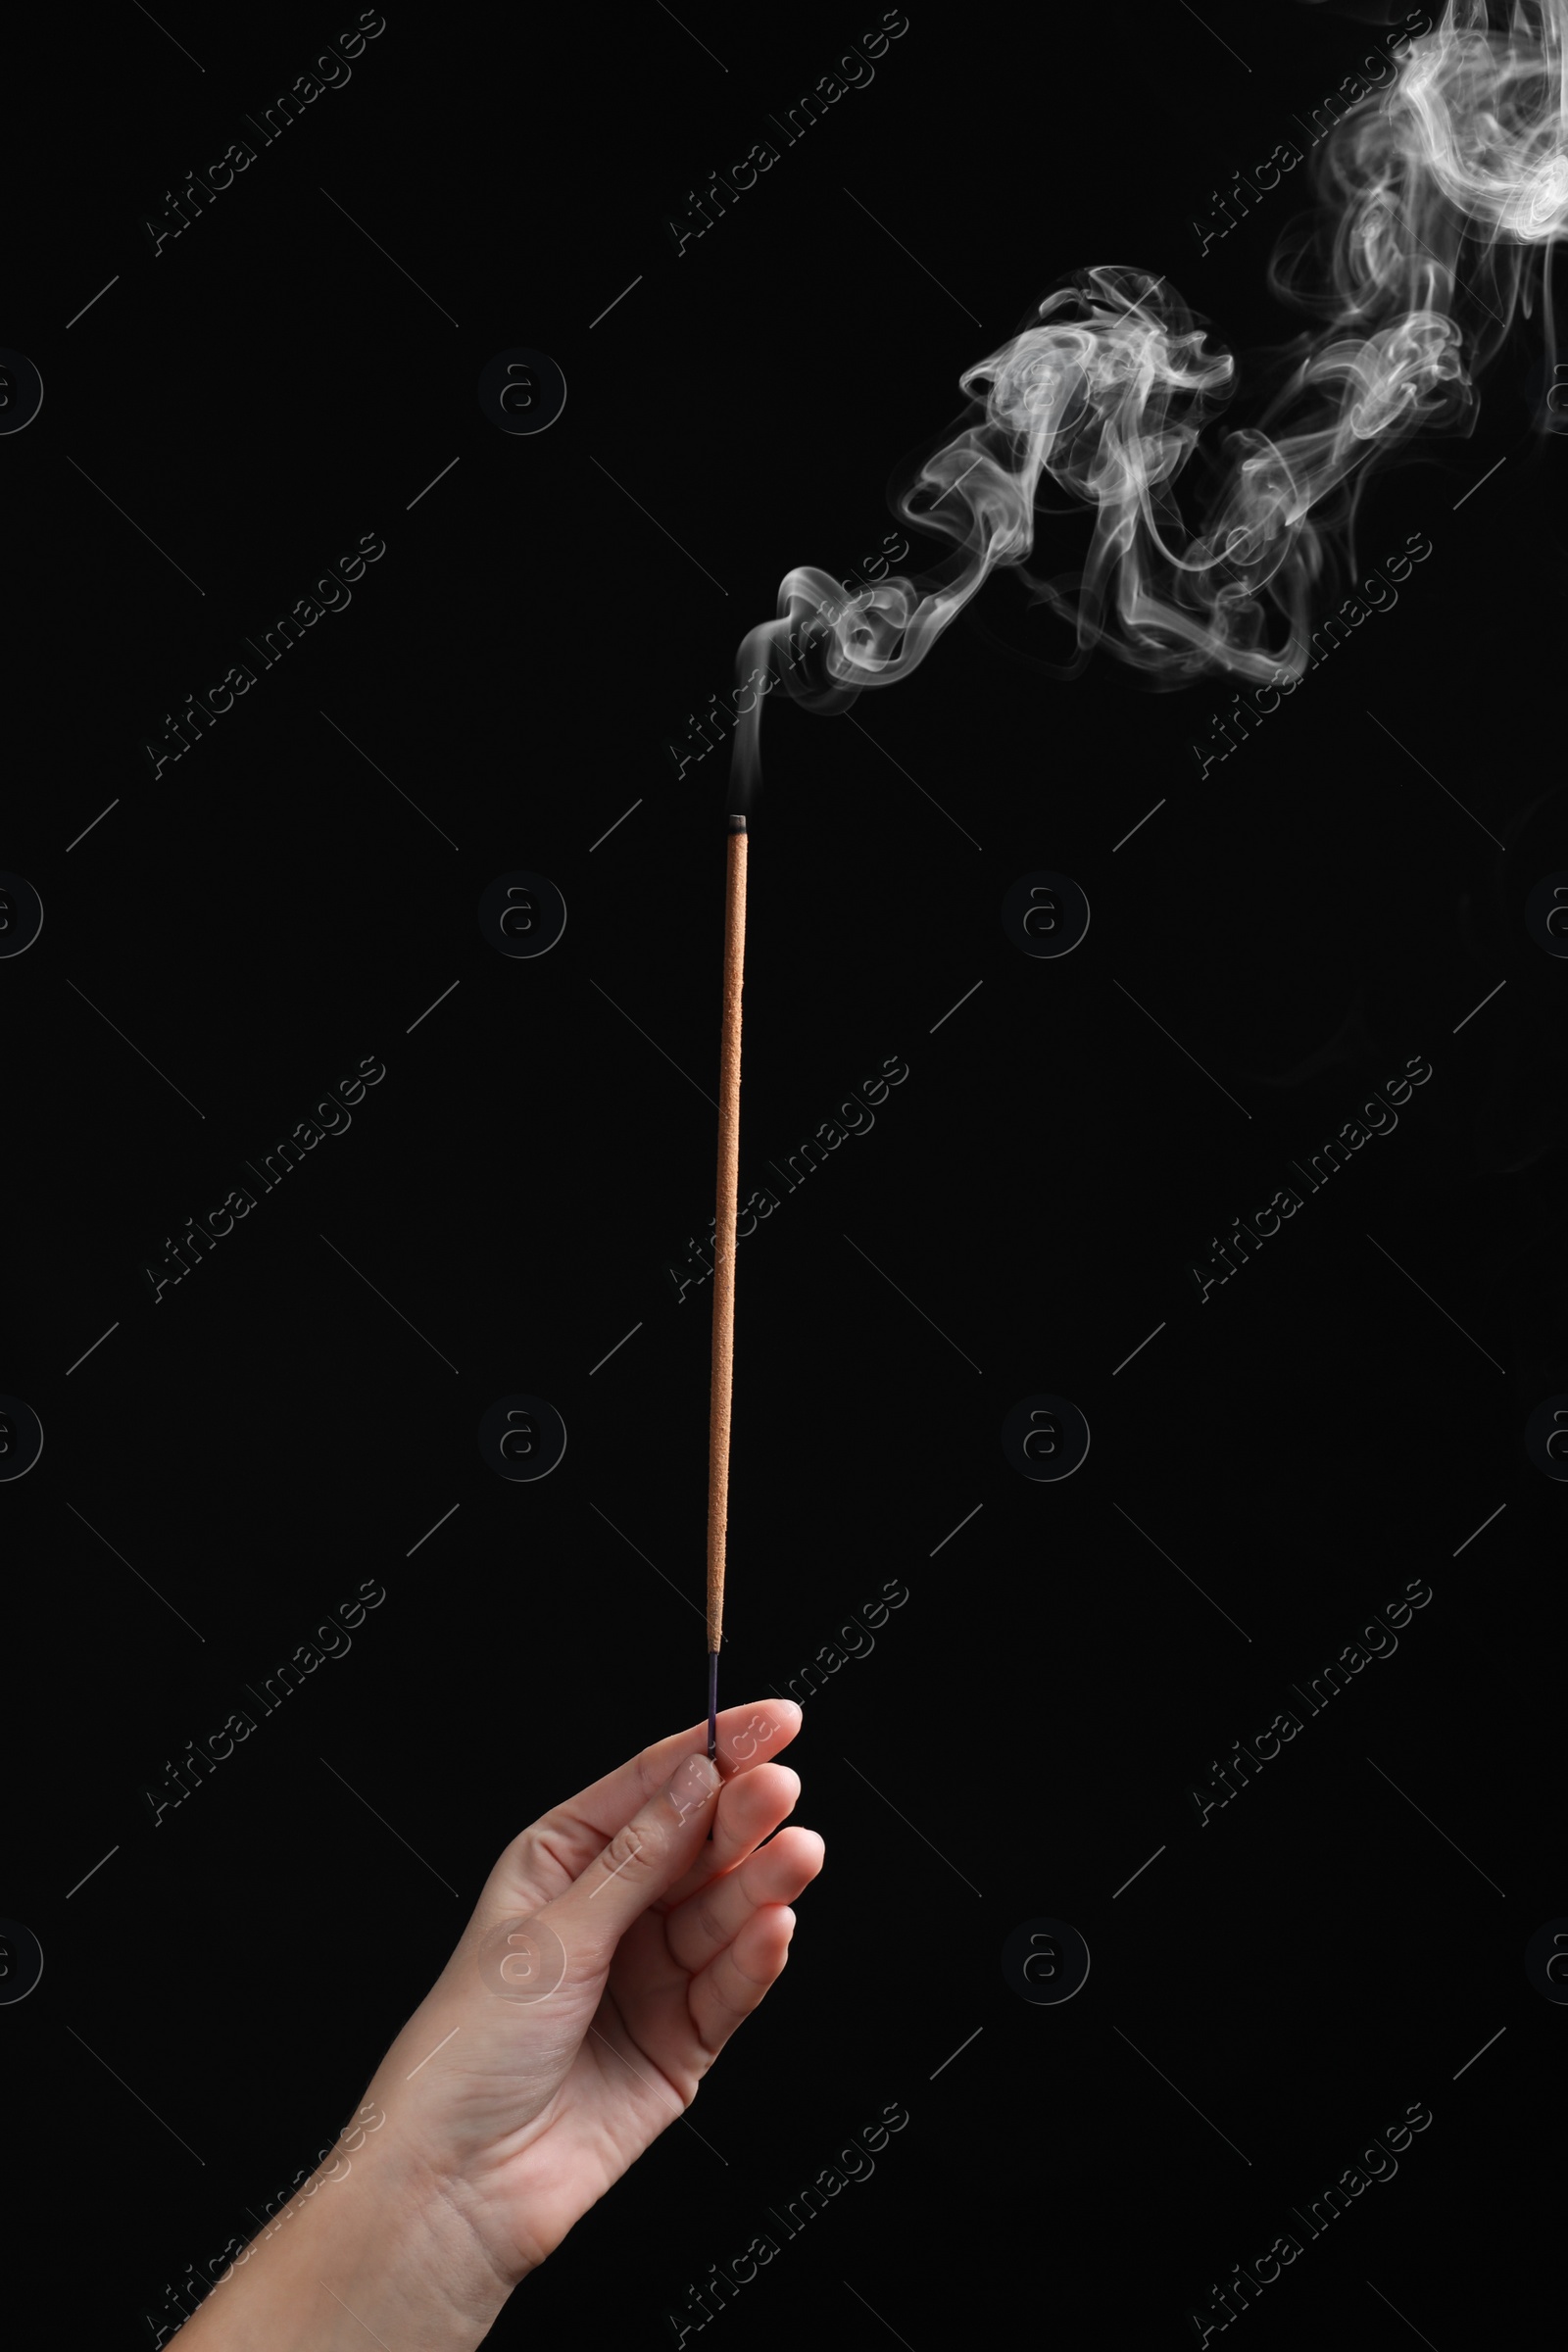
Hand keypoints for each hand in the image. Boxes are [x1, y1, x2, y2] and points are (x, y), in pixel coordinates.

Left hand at [364, 1696, 822, 2287]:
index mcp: (561, 1863)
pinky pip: (729, 1989)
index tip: (773, 1723)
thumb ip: (638, 1861)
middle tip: (784, 1790)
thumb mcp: (550, 1935)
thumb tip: (696, 1781)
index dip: (714, 1750)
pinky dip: (755, 1959)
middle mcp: (610, 1914)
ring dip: (761, 1884)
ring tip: (797, 1858)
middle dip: (742, 1816)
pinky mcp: (679, 2044)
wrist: (455, 2187)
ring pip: (722, 1913)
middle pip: (696, 1848)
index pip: (652, 1789)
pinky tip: (775, 1929)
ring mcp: (647, 1978)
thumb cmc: (465, 2053)